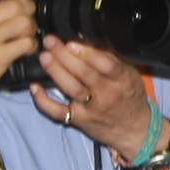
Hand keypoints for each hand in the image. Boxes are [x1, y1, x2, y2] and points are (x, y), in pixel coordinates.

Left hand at [30, 37, 152, 149]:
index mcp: (122, 80)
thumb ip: (113, 59)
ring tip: (44, 57)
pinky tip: (35, 87)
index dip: (88, 54)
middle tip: (51, 42)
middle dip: (65, 56)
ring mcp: (92, 108)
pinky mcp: (78, 120)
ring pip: (72, 89)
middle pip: (85, 74)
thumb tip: (89, 40)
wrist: (134, 130)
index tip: (72, 42)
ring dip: (56, 72)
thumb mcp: (130, 75)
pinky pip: (58, 112)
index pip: (107, 65)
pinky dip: (43, 100)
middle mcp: (107, 94)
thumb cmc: (129, 97)